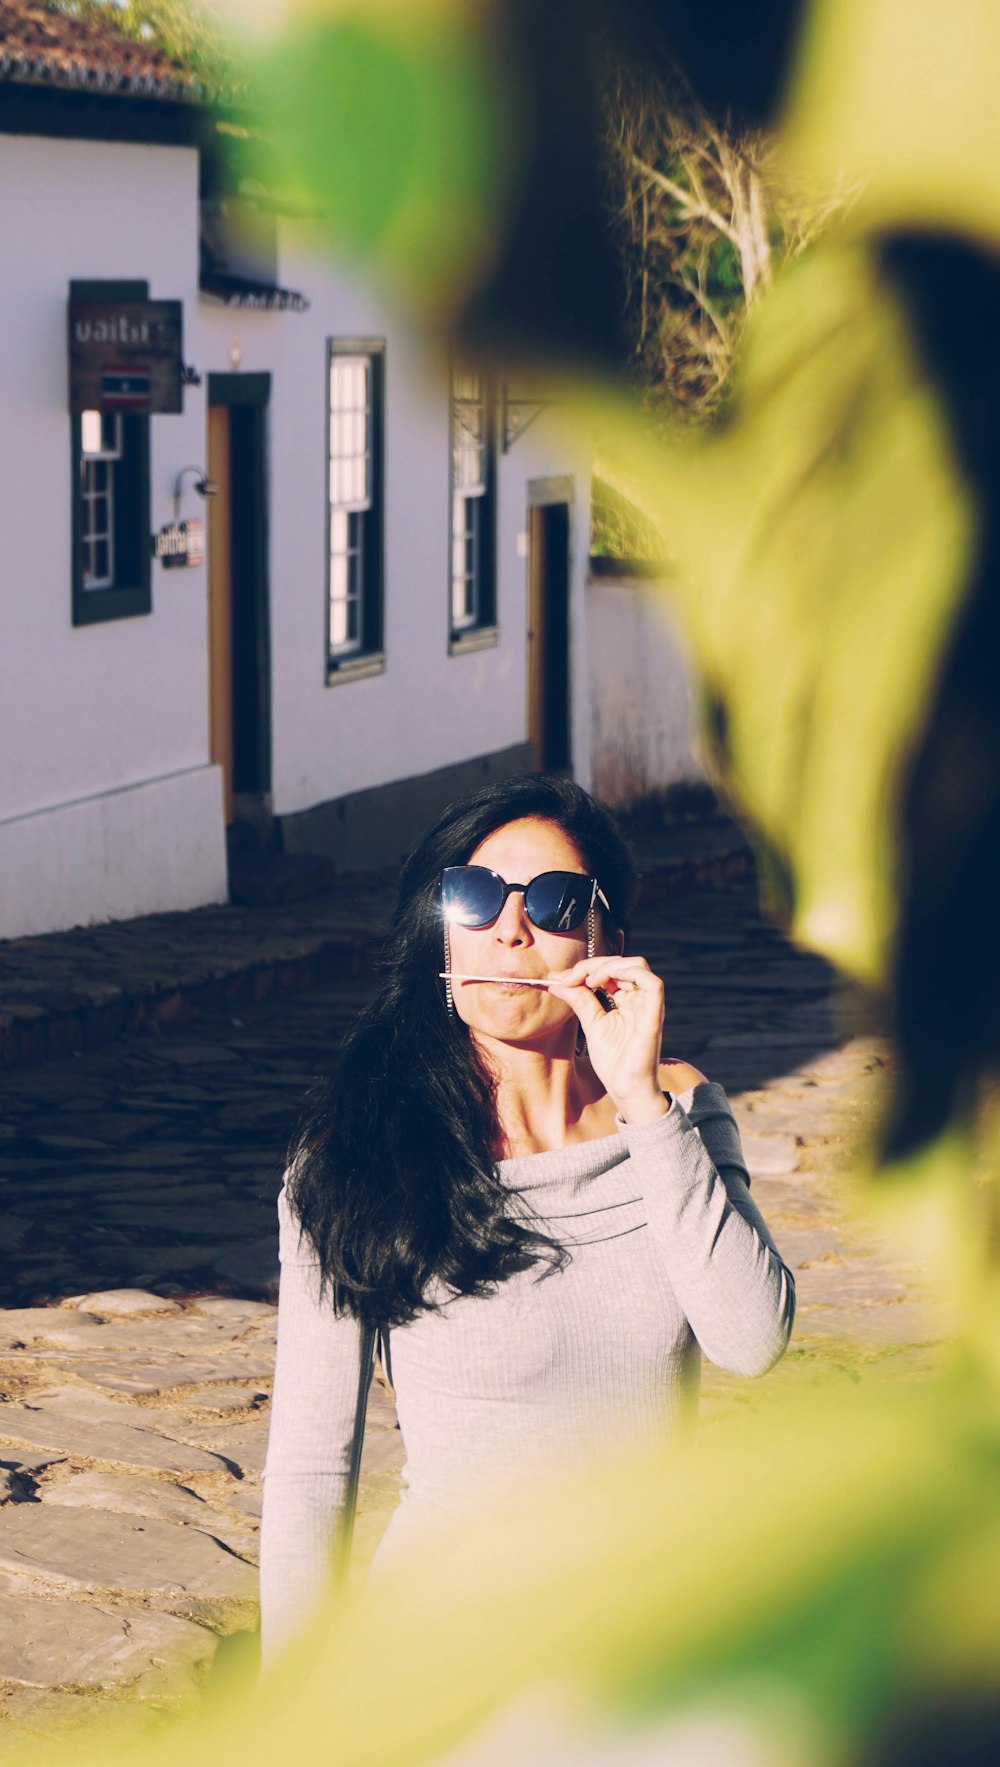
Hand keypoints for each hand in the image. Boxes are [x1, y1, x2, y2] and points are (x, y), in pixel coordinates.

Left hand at [546, 955, 674, 1123]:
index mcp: (627, 1000)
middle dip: (593, 965)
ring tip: (587, 980)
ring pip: (638, 966)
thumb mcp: (591, 1023)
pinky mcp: (654, 1016)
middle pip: (623, 963)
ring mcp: (649, 1006)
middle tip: (570, 977)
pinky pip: (653, 984)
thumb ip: (578, 1000)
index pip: (611, 970)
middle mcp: (641, 999)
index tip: (560, 978)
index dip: (585, 968)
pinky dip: (629, 974)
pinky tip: (603, 980)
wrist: (625, 1089)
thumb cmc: (613, 1061)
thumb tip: (555, 981)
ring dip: (608, 966)